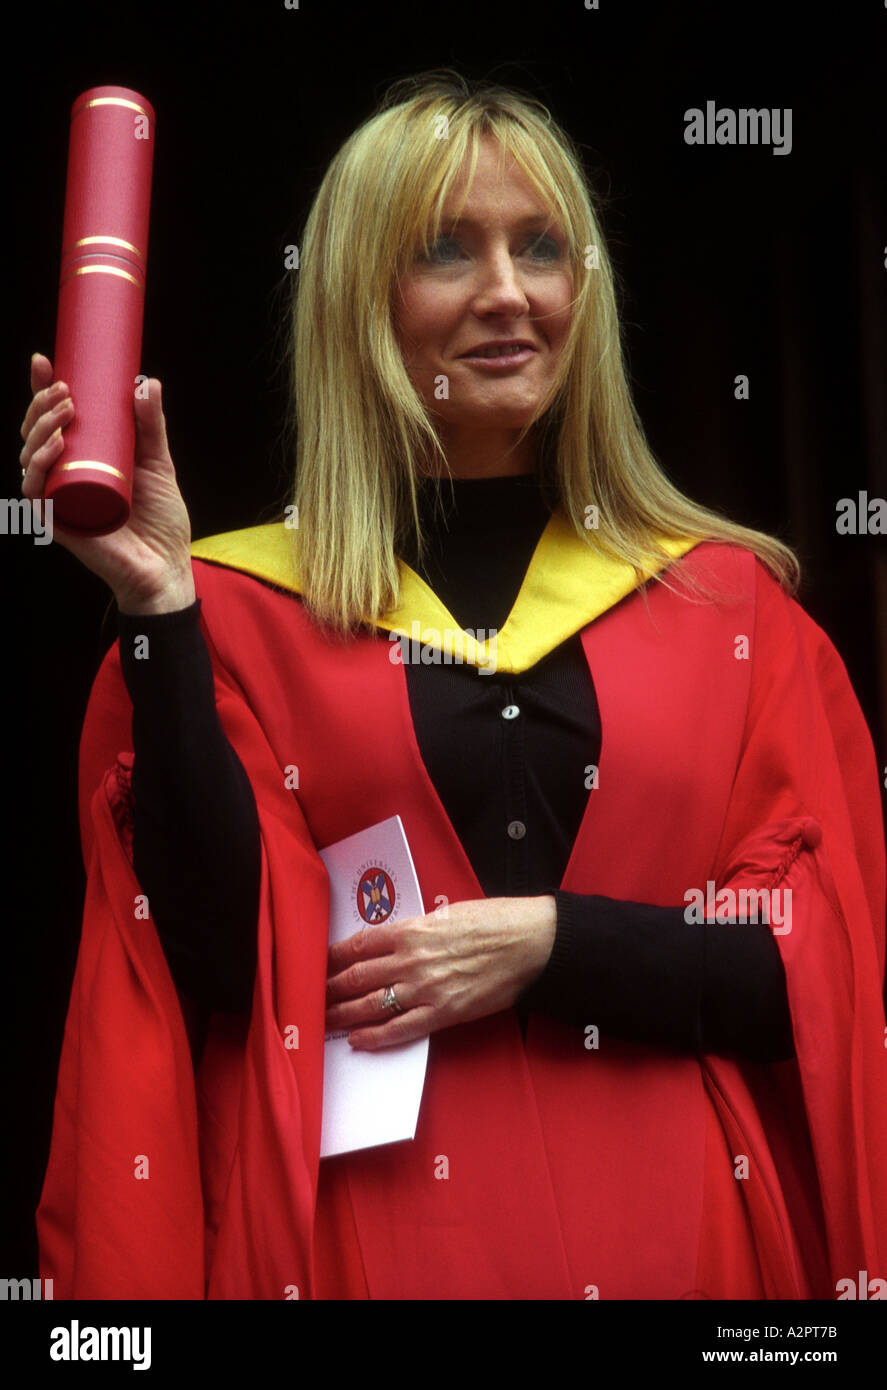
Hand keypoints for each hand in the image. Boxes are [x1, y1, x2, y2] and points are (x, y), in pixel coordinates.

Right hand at [19, 353, 195, 612]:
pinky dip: (40, 465)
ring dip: (40, 428)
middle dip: (40, 405)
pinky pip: (35, 491)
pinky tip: (55, 445)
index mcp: (81, 460)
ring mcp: (58, 499)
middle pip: (34, 434)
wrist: (167, 566)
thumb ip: (150, 425)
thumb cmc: (161, 521)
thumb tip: (147, 381)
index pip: (52, 421)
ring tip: (65, 411)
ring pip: (29, 457)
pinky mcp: (58, 522)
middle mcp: (63, 477)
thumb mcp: (157, 462)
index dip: (40, 390)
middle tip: (65, 390)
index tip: (44, 360)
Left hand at [325, 895, 556, 1048]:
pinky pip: (400, 1029)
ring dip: (343, 1014)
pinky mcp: (443, 1012)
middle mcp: (411, 960)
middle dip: (330, 988)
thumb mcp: (447, 914)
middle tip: (311, 995)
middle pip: (356, 977)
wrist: (529, 943)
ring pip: (370, 1005)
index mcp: (411, 930)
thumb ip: (417, 930)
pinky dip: (375, 1037)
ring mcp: (425, 989)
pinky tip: (358, 1040)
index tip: (319, 963)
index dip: (333, 956)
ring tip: (324, 1020)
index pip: (358, 944)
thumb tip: (395, 941)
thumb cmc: (495, 922)